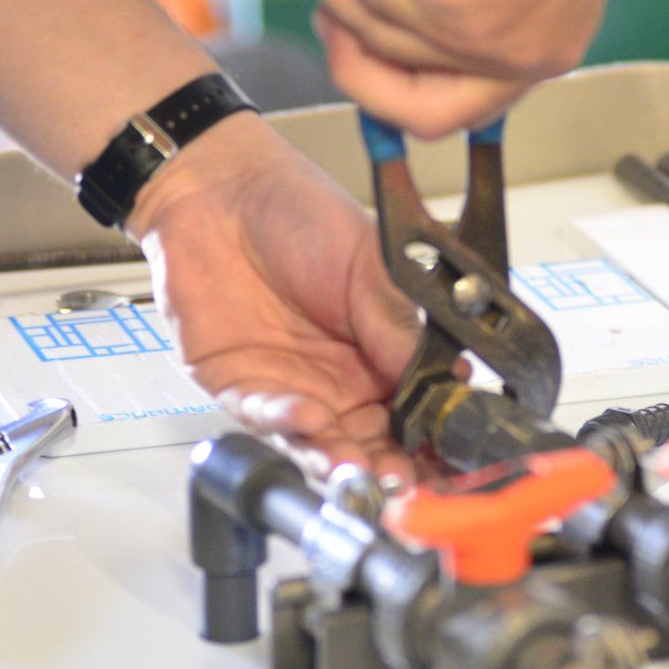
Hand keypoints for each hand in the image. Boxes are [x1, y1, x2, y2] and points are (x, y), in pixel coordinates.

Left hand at [128, 114, 419, 480]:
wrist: (221, 188)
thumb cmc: (297, 211)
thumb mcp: (369, 263)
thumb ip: (398, 325)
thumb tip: (446, 378)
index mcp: (381, 351)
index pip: (414, 411)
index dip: (430, 438)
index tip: (446, 457)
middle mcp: (338, 380)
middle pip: (371, 442)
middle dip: (390, 468)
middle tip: (405, 481)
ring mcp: (290, 387)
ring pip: (319, 444)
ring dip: (339, 461)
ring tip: (359, 470)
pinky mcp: (238, 385)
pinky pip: (264, 417)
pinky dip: (288, 422)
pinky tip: (309, 417)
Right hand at [290, 0, 627, 138]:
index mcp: (548, 48)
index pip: (466, 107)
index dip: (402, 81)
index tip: (365, 38)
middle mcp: (524, 60)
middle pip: (419, 113)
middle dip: (356, 66)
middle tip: (326, 12)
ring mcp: (488, 45)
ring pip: (376, 31)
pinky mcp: (452, 13)